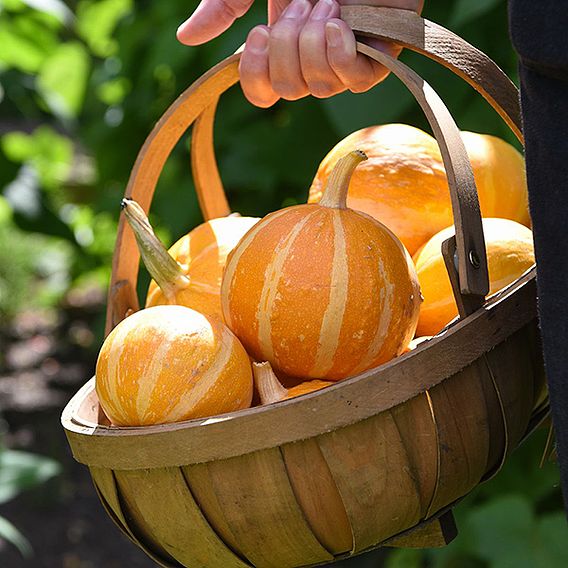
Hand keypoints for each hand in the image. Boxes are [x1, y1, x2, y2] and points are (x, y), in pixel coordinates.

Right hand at [177, 0, 423, 106]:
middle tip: (300, 3)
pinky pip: (357, 82)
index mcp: (283, 42)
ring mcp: (345, 56)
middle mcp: (311, 56)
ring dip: (314, 42)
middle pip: (287, 91)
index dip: (255, 78)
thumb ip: (223, 6)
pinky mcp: (380, 52)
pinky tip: (338, 23)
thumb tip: (188, 38)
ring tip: (327, 2)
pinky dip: (342, 55)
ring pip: (319, 88)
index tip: (257, 34)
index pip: (263, 92)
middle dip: (287, 46)